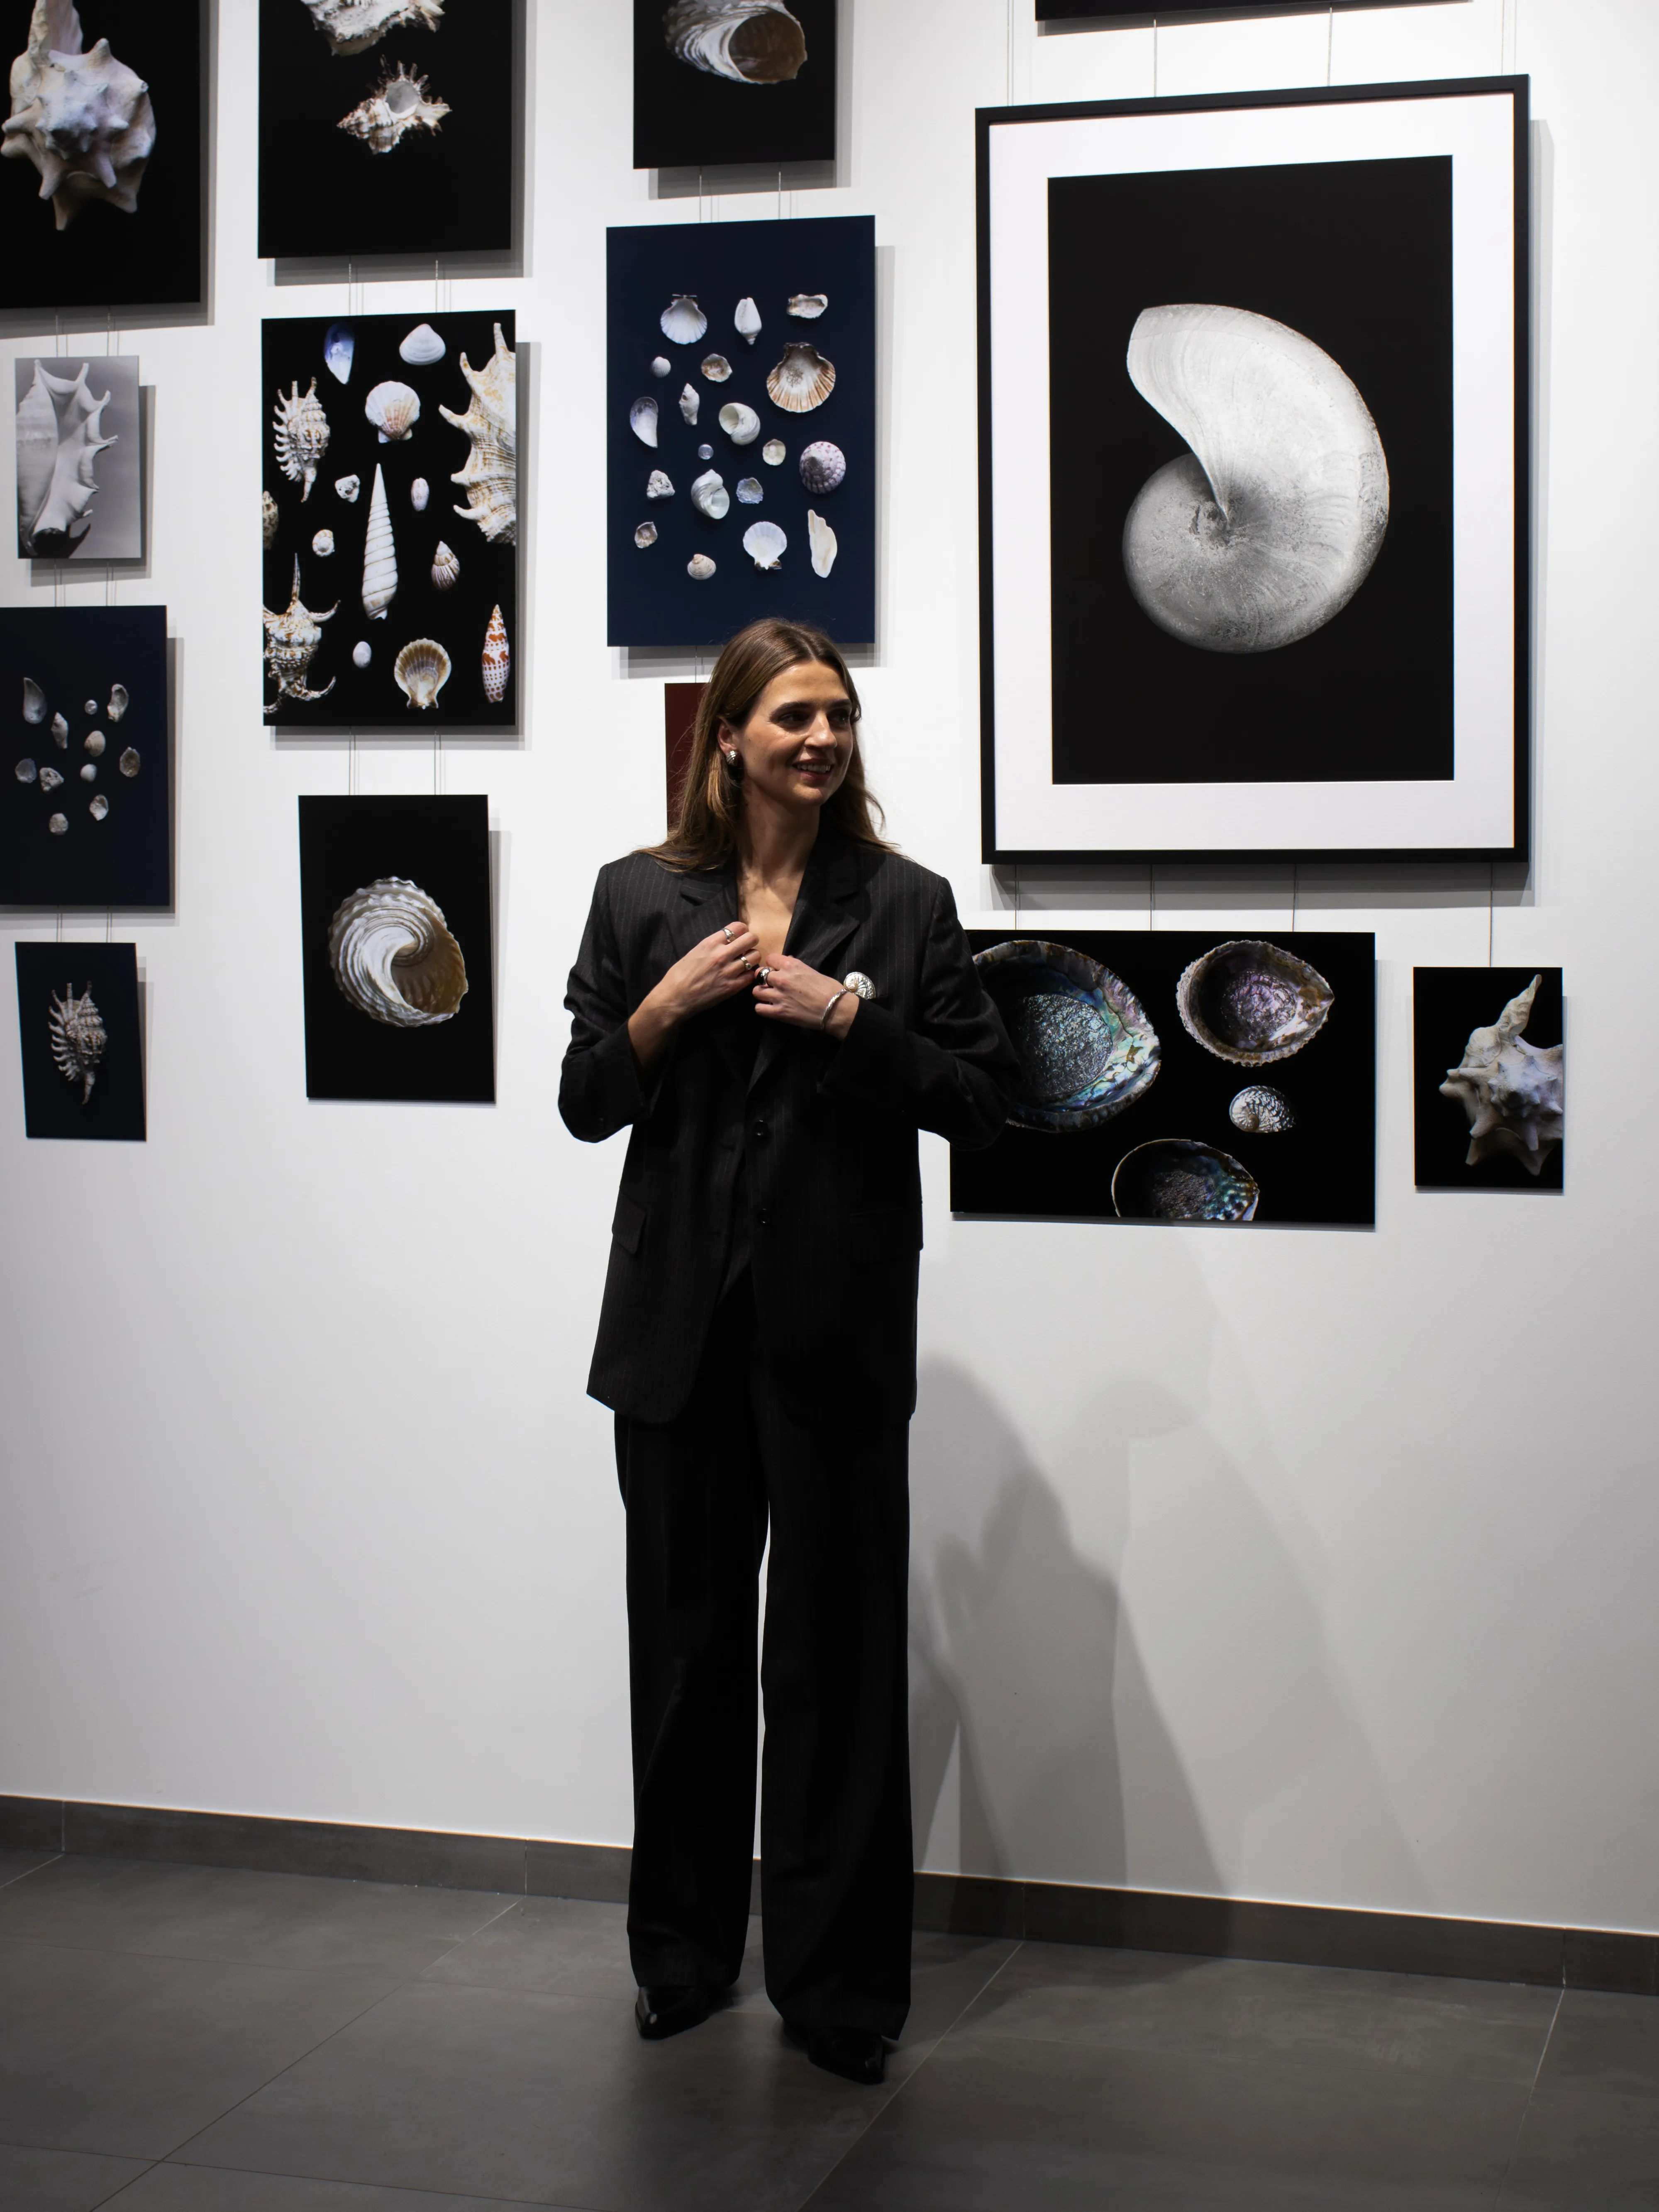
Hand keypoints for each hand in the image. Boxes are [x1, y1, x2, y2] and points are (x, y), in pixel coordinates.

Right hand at [629, 923, 759, 1072]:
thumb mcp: (695, 951)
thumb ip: (713, 944)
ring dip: (752, 958)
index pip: (738, 927)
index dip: (742, 931)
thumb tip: (728, 940)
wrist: (675, 997)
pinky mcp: (732, 987)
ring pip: (755, 956)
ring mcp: (728, 971)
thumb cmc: (679, 974)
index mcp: (710, 943)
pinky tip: (741, 975)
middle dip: (750, 942)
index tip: (739, 937)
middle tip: (746, 948)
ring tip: (744, 962)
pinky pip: (751, 975)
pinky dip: (748, 974)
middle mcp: (721, 954)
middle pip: (751, 939)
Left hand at [752, 955, 858, 1037]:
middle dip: (764, 979)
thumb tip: (786, 960)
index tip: (776, 970)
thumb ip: (796, 966)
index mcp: (791, 965)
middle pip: (760, 974)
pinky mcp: (779, 1012)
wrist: (836, 1009)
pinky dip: (763, 1008)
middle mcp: (781, 979)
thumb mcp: (812, 971)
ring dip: (762, 993)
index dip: (772, 964)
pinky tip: (770, 1008)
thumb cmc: (830, 989)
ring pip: (756, 991)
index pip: (770, 958)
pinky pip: (759, 1009)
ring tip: (770, 997)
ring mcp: (778, 996)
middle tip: (771, 985)